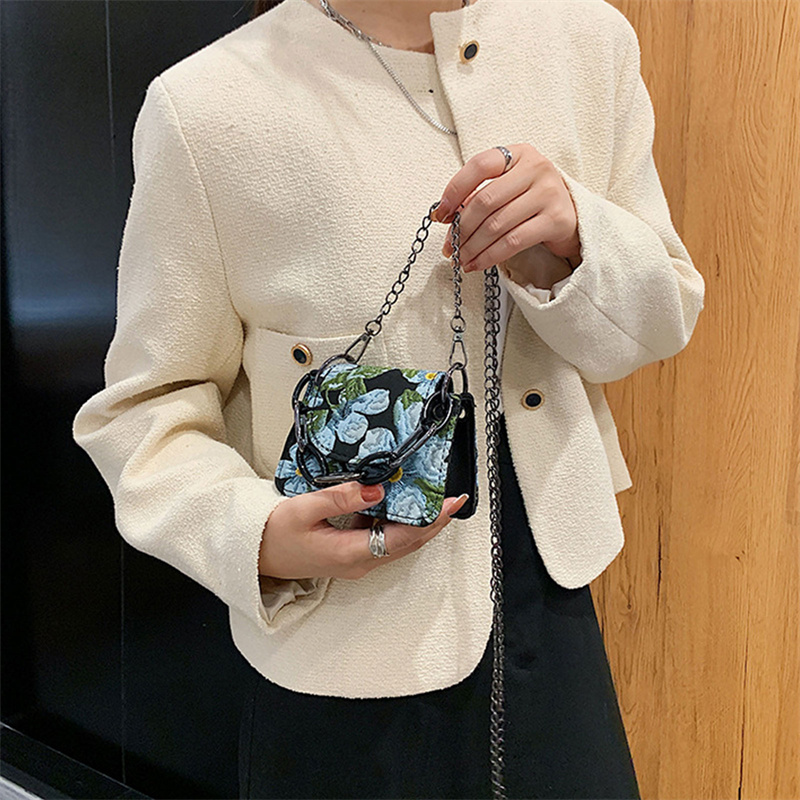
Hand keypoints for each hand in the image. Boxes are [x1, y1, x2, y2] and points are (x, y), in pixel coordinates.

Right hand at [259, 481, 468, 580]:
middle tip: (455, 499)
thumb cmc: (273, 532)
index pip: (404, 537)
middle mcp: (360, 562)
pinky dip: (400, 523)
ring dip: (420, 524)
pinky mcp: (350, 555)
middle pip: (409, 543)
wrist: (252, 555)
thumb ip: (340, 497)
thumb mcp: (302, 508)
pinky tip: (402, 503)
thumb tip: (376, 488)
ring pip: (399, 543)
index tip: (451, 502)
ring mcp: (356, 561)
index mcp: (351, 553)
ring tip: (436, 499)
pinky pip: (384, 540)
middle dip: (435, 522)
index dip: (432, 520)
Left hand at [434, 143, 581, 272]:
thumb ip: (481, 192)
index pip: (480, 166)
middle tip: (448, 245)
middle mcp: (536, 168)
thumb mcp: (508, 185)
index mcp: (519, 154)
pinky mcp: (556, 220)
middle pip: (486, 200)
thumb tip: (445, 215)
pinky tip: (476, 264)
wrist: (572, 216)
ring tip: (460, 258)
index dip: (455, 190)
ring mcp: (549, 193)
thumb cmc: (532, 200)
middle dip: (461, 227)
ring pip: (497, 224)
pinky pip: (512, 242)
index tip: (441, 213)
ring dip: (472, 246)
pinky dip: (489, 256)